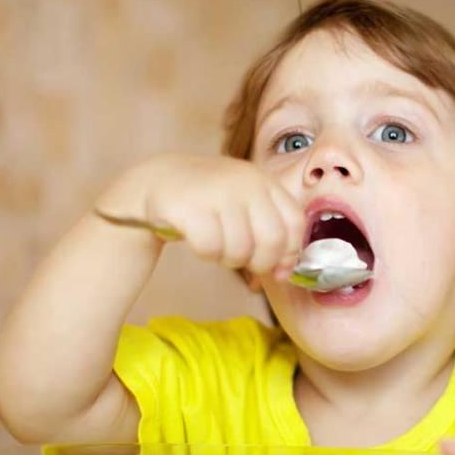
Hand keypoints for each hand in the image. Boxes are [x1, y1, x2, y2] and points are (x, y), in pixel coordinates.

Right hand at [102, 154, 304, 280]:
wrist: (160, 180)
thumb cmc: (210, 202)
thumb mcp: (245, 206)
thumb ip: (270, 234)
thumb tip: (284, 274)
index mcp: (265, 181)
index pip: (294, 221)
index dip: (290, 252)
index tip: (278, 269)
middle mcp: (246, 182)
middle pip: (273, 240)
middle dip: (261, 263)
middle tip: (244, 263)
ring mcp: (218, 192)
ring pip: (241, 249)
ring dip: (230, 259)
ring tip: (218, 247)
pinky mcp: (191, 207)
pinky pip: (211, 249)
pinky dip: (207, 255)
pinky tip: (199, 242)